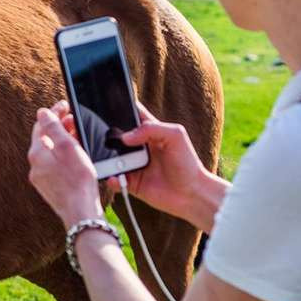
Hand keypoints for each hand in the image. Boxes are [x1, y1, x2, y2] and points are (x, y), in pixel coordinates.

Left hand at [28, 103, 105, 225]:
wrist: (81, 212)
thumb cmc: (77, 180)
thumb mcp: (68, 146)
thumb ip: (53, 127)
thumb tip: (42, 112)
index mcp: (37, 153)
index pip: (41, 125)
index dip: (54, 112)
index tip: (65, 105)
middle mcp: (35, 166)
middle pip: (45, 139)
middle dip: (59, 127)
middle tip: (73, 120)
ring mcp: (42, 179)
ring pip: (50, 153)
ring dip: (62, 141)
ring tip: (77, 136)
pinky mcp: (51, 188)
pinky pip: (54, 166)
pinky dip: (63, 156)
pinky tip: (75, 157)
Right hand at [119, 101, 216, 228]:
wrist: (192, 193)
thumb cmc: (187, 162)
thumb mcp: (176, 136)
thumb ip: (152, 129)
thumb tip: (125, 137)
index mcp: (149, 131)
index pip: (131, 114)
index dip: (120, 109)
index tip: (108, 107)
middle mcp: (139, 147)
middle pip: (116, 136)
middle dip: (109, 136)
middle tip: (108, 139)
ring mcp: (134, 164)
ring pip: (112, 158)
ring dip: (108, 159)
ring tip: (114, 161)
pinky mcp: (131, 183)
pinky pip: (114, 180)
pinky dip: (111, 179)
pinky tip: (114, 177)